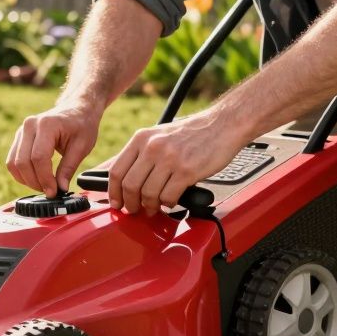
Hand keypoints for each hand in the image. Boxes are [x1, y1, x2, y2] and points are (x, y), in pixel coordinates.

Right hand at [6, 102, 102, 196]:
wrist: (76, 109)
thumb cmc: (82, 125)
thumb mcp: (82, 147)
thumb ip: (68, 168)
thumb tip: (60, 189)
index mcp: (47, 124)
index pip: (38, 157)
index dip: (44, 179)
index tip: (54, 191)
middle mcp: (30, 125)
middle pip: (22, 162)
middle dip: (35, 182)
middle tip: (50, 191)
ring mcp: (22, 131)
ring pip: (13, 163)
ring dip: (26, 180)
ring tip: (43, 186)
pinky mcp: (19, 138)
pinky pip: (13, 160)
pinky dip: (22, 174)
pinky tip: (37, 179)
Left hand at [108, 109, 246, 214]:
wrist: (223, 125)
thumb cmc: (192, 133)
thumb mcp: (158, 135)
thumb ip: (141, 154)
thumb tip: (123, 179)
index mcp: (141, 138)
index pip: (116, 170)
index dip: (113, 192)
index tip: (116, 203)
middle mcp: (153, 147)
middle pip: (130, 185)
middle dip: (130, 203)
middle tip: (134, 210)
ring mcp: (170, 159)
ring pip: (148, 194)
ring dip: (150, 206)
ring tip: (154, 208)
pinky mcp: (186, 171)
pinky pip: (168, 197)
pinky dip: (168, 204)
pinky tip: (171, 201)